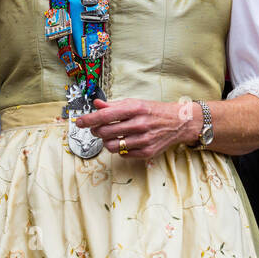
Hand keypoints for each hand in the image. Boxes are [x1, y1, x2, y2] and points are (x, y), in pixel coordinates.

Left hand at [75, 98, 197, 158]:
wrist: (178, 122)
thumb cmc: (154, 111)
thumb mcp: (135, 103)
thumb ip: (114, 105)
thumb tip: (96, 104)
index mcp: (135, 109)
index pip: (105, 116)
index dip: (89, 120)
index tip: (79, 122)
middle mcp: (139, 124)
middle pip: (105, 132)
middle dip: (96, 131)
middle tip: (97, 129)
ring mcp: (143, 140)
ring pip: (112, 146)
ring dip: (106, 142)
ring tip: (110, 136)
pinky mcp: (147, 152)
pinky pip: (123, 154)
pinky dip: (120, 149)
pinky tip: (124, 141)